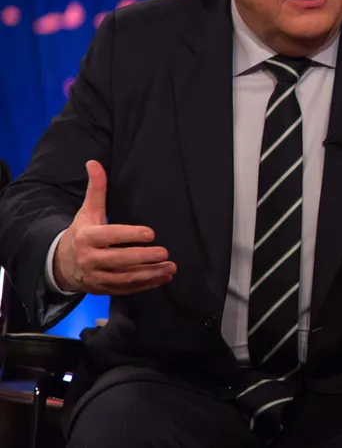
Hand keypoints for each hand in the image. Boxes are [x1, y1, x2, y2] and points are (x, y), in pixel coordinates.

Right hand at [53, 160, 175, 293]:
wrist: (61, 265)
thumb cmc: (81, 233)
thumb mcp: (87, 211)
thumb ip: (96, 189)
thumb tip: (94, 162)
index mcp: (87, 238)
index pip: (110, 236)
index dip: (130, 235)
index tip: (151, 233)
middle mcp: (90, 259)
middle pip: (119, 260)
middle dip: (143, 257)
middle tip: (165, 252)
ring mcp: (97, 276)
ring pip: (125, 278)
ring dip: (149, 274)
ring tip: (170, 267)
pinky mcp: (103, 289)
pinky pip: (126, 289)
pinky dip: (146, 285)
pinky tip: (163, 278)